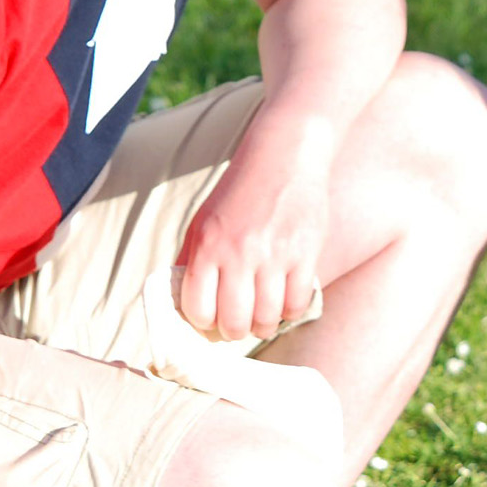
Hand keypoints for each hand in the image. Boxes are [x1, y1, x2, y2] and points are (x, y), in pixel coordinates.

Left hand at [176, 112, 334, 341]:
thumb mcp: (204, 220)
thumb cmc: (239, 191)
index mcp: (208, 245)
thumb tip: (181, 300)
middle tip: (239, 324)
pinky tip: (285, 301)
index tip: (212, 318)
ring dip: (264, 327)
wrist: (284, 154)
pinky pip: (296, 304)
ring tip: (263, 319)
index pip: (198, 308)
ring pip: (266, 319)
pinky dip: (290, 312)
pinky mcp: (305, 254)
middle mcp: (238, 252)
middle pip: (233, 322)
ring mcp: (274, 255)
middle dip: (235, 331)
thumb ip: (191, 259)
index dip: (204, 322)